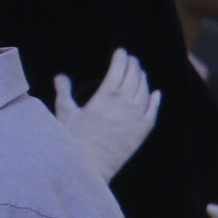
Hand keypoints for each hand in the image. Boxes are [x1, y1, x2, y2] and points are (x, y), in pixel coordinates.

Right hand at [48, 48, 162, 182]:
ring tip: (140, 72)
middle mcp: (125, 104)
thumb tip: (60, 76)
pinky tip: (156, 93)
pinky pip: (154, 111)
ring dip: (143, 79)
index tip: (121, 51)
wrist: (90, 165)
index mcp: (106, 96)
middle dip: (133, 66)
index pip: (117, 70)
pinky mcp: (143, 131)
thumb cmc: (74, 139)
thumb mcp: (65, 113)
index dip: (120, 59)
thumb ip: (64, 92)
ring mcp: (137, 117)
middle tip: (131, 59)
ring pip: (145, 92)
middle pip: (134, 78)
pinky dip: (156, 100)